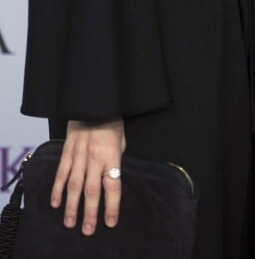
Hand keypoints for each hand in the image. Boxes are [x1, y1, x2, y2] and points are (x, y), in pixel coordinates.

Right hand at [50, 119, 125, 234]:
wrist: (94, 101)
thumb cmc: (111, 121)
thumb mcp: (121, 141)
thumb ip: (115, 161)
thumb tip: (111, 178)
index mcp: (111, 156)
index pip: (113, 186)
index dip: (112, 206)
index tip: (111, 222)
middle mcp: (95, 158)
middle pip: (92, 190)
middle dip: (90, 212)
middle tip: (88, 230)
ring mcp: (79, 154)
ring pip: (74, 185)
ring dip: (72, 206)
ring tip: (70, 222)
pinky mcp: (67, 150)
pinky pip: (61, 172)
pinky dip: (57, 188)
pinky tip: (56, 202)